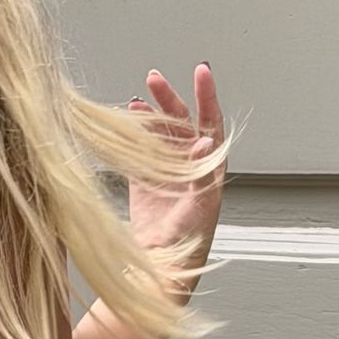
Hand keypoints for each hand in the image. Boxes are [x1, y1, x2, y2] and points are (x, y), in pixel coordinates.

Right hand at [125, 63, 226, 286]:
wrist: (162, 266)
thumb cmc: (190, 242)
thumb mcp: (201, 204)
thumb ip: (201, 172)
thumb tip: (206, 141)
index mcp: (209, 169)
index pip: (210, 123)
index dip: (206, 96)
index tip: (201, 72)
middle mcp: (189, 167)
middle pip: (182, 123)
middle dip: (170, 99)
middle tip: (155, 79)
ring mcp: (166, 174)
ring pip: (159, 135)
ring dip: (150, 117)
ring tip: (139, 101)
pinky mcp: (145, 184)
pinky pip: (140, 152)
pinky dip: (134, 136)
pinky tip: (127, 123)